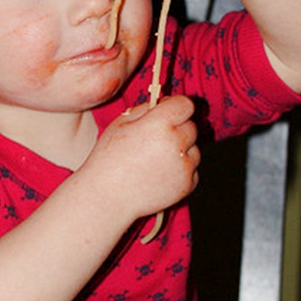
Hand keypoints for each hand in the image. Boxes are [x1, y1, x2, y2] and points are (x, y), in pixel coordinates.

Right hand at [82, 95, 199, 221]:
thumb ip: (145, 109)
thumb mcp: (120, 123)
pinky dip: (181, 170)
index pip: (185, 105)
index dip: (176, 107)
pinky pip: (192, 170)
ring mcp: (184, 166)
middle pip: (191, 127)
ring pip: (194, 150)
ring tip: (155, 160)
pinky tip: (159, 173)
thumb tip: (164, 104)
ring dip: (181, 151)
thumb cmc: (109, 158)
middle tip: (156, 139)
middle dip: (178, 129)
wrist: (107, 197)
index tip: (167, 112)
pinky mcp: (187, 185)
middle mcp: (176, 144)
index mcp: (159, 124)